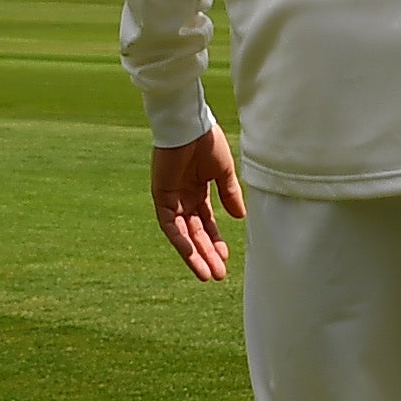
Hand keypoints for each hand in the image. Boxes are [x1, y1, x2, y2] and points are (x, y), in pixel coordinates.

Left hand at [153, 126, 244, 283]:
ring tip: (207, 275)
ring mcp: (171, 198)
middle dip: (207, 254)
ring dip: (194, 255)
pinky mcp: (161, 197)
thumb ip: (230, 194)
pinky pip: (169, 225)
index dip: (215, 240)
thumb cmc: (206, 142)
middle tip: (218, 276)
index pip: (205, 222)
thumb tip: (239, 217)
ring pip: (183, 234)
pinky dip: (180, 240)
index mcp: (198, 190)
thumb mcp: (223, 172)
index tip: (226, 258)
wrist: (189, 125)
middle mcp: (183, 197)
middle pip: (195, 233)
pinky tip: (192, 255)